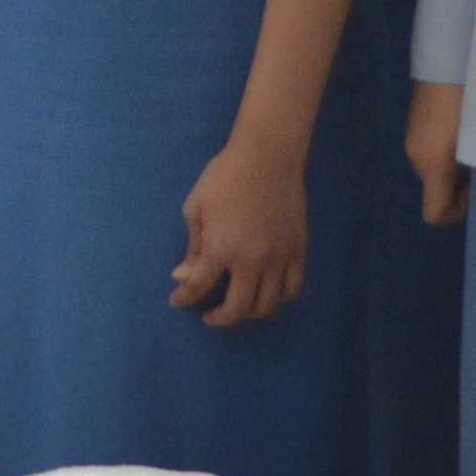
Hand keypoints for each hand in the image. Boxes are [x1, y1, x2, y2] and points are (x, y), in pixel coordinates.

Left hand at [173, 134, 309, 326]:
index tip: (177, 301)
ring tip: (238, 309)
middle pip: (237, 309)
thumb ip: (193, 247)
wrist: (267, 157)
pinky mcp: (298, 252)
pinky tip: (266, 297)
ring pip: (267, 305)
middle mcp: (251, 261)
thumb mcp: (196, 208)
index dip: (184, 298)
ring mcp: (278, 259)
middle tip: (208, 317)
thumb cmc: (224, 177)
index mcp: (220, 249)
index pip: (198, 287)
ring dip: (249, 314)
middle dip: (219, 319)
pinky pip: (292, 290)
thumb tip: (183, 276)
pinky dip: (279, 301)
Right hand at [406, 81, 470, 226]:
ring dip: (456, 167)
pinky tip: (467, 130)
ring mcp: (413, 138)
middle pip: (437, 190)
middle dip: (461, 186)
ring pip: (436, 170)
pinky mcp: (416, 123)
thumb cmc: (472, 101)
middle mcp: (416, 156)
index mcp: (431, 165)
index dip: (458, 214)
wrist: (451, 56)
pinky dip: (449, 152)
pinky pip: (432, 152)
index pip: (436, 213)